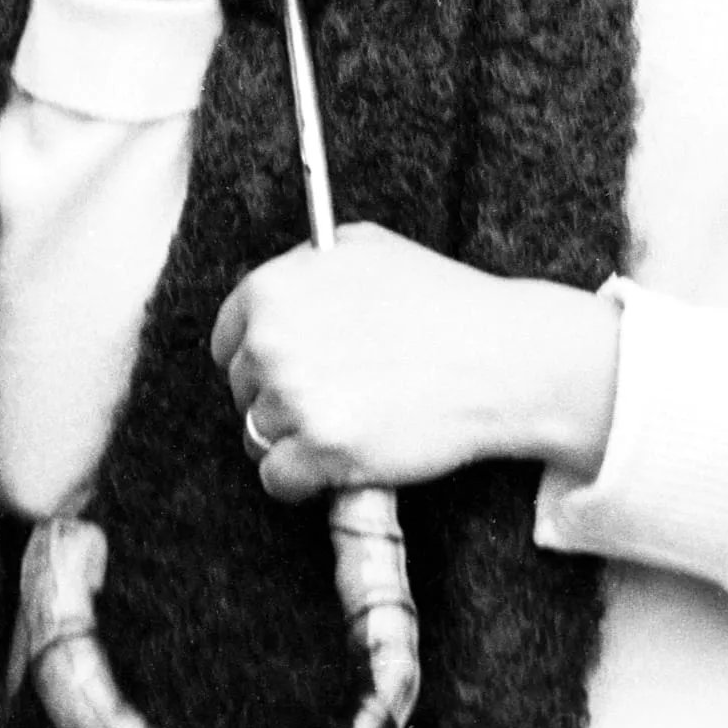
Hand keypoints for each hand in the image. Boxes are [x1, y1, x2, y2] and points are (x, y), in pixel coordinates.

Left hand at [211, 224, 619, 502]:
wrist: (499, 356)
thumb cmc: (441, 300)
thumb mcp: (367, 247)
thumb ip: (309, 267)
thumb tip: (280, 292)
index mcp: (274, 288)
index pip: (227, 338)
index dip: (257, 357)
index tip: (283, 371)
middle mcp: (273, 341)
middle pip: (242, 390)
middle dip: (280, 398)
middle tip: (334, 395)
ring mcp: (295, 398)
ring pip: (258, 438)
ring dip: (295, 439)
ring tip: (349, 422)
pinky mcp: (320, 451)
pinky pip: (279, 479)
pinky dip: (307, 479)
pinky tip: (345, 456)